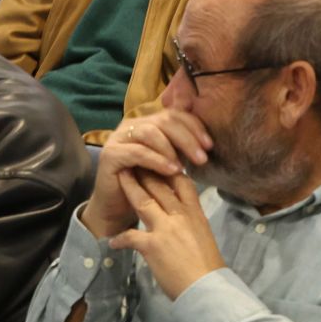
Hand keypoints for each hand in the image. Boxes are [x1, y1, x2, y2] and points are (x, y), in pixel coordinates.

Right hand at [79, 110, 213, 239]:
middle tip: (202, 157)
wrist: (118, 207)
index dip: (195, 127)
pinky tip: (171, 170)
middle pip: (165, 120)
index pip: (175, 114)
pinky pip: (137, 152)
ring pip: (151, 132)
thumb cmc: (146, 184)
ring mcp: (118, 137)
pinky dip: (157, 160)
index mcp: (149, 121)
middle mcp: (132, 124)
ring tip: (184, 167)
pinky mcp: (110, 154)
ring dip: (172, 148)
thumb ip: (182, 148)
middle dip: (187, 138)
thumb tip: (208, 141)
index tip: (210, 145)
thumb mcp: (169, 162)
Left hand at [111, 170, 227, 299]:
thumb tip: (183, 220)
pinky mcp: (152, 246)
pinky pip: (130, 237)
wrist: (207, 286)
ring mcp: (166, 229)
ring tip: (120, 177)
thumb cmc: (208, 265)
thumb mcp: (204, 235)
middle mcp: (180, 216)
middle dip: (146, 170)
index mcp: (196, 213)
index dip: (169, 169)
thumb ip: (192, 222)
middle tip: (134, 158)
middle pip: (160, 186)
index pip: (182, 182)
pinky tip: (113, 242)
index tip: (160, 158)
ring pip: (145, 201)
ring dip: (131, 188)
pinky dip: (120, 239)